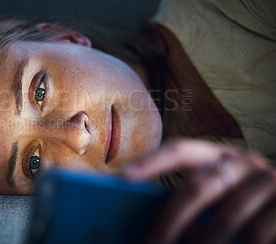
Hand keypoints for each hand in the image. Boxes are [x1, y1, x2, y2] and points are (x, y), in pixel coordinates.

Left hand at [123, 138, 275, 243]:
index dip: (153, 162)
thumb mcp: (222, 191)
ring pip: (224, 220)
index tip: (124, 177)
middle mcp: (243, 163)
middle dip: (168, 223)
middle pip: (195, 189)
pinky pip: (254, 236)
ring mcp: (268, 183)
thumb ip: (196, 196)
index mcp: (219, 155)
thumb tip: (153, 220)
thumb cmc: (245, 201)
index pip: (181, 150)